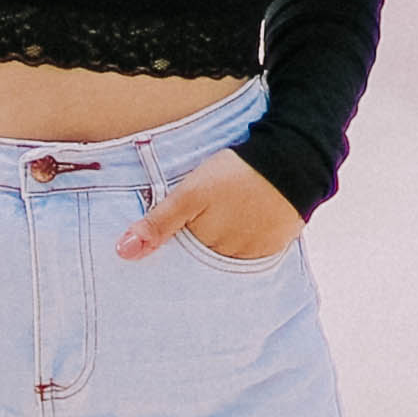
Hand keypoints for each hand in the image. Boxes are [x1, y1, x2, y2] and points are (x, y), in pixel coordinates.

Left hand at [117, 148, 302, 262]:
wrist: (293, 159)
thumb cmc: (237, 173)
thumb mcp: (191, 193)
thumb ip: (158, 223)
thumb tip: (123, 253)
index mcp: (206, 244)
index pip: (179, 256)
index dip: (172, 244)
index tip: (171, 233)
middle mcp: (229, 256)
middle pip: (204, 257)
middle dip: (197, 246)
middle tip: (204, 218)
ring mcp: (254, 253)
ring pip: (227, 254)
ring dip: (222, 244)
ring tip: (226, 216)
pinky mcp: (274, 245)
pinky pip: (252, 251)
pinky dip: (245, 241)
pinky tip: (244, 222)